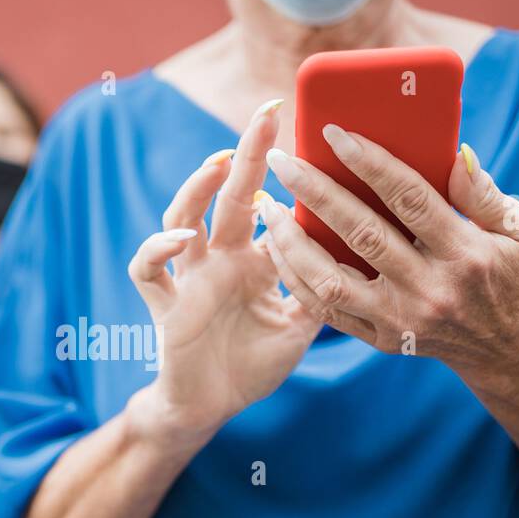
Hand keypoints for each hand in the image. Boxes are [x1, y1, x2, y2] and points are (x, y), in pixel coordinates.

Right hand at [128, 99, 320, 438]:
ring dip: (199, 186)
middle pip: (231, 194)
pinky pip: (149, 268)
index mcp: (255, 258)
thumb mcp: (301, 324)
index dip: (286, 172)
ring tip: (221, 162)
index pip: (269, 202)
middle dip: (247, 152)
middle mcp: (220, 256)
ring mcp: (189, 275)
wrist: (212, 405)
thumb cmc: (254, 362)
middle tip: (267, 112)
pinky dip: (158, 248)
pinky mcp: (164, 302)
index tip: (314, 136)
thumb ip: (324, 288)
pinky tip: (181, 238)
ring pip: (183, 215)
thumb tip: (369, 256)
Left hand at [261, 127, 518, 385]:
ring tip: (267, 207)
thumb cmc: (507, 274)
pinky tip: (276, 248)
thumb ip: (482, 191)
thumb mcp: (515, 230)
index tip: (335, 133)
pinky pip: (326, 311)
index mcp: (464, 254)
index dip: (371, 163)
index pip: (410, 199)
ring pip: (331, 279)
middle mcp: (428, 290)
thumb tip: (454, 150)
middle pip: (361, 234)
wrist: (505, 348)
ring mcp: (400, 320)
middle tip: (282, 161)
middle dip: (316, 192)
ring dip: (293, 241)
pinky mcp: (380, 340)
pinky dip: (296, 279)